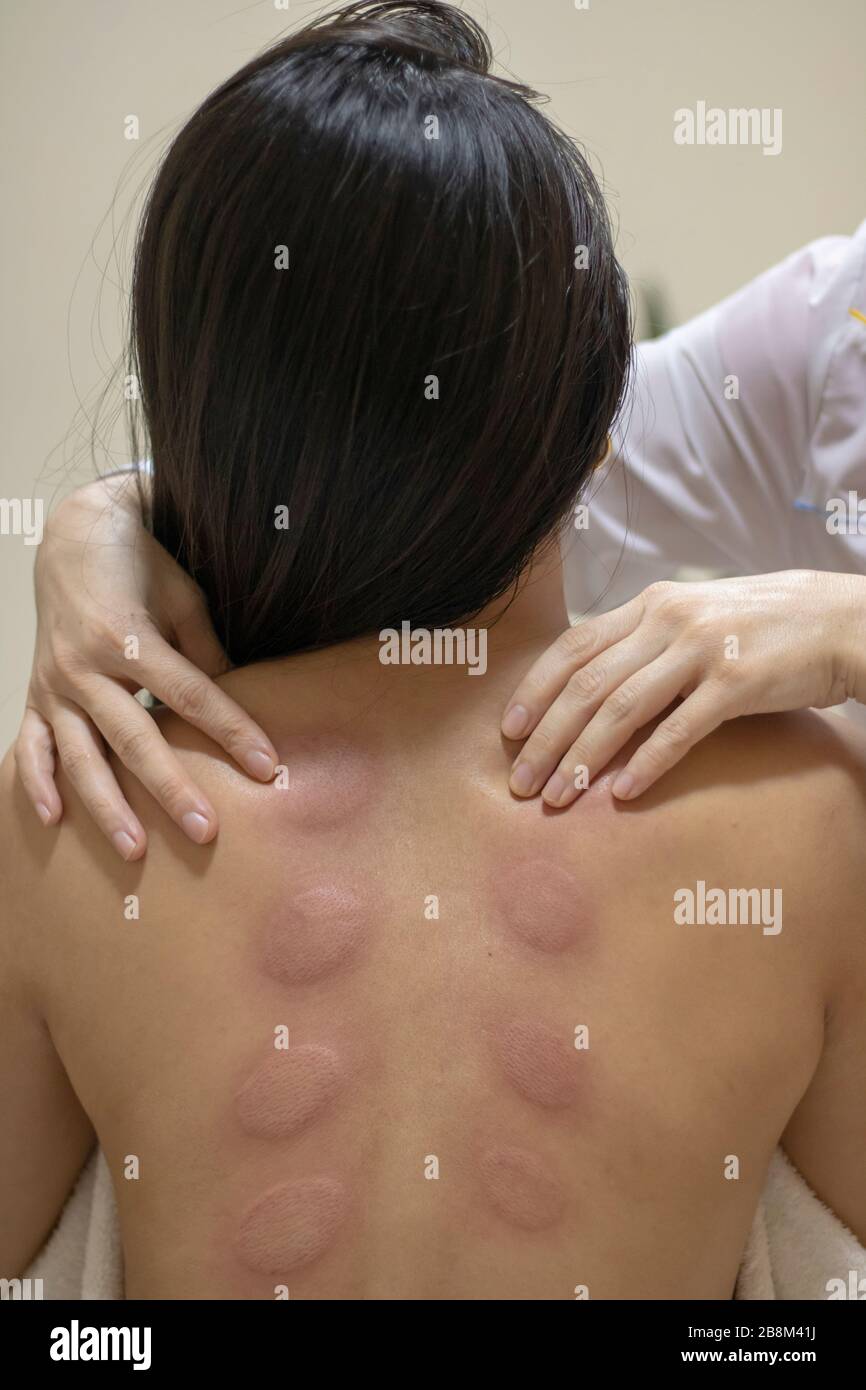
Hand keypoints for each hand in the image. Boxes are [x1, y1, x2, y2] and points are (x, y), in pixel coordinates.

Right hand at [15, 474, 277, 857]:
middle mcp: (86, 667)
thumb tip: (236, 701)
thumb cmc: (141, 566)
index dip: (232, 731)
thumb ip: (206, 651)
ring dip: (107, 807)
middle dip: (172, 789)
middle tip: (205, 832)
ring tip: (135, 851)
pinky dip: (37, 784)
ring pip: (82, 757)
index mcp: (129, 638)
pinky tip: (54, 822)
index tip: (267, 766)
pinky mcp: (35, 695)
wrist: (74, 539)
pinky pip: (31, 747)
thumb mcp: (184, 598)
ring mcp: (55, 685)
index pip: (191, 695)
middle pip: (136, 739)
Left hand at [502, 570, 865, 804]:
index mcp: (650, 606)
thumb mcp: (693, 619)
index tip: (509, 731)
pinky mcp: (737, 684)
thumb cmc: (759, 627)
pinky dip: (645, 764)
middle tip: (520, 783)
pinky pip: (679, 731)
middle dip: (546, 738)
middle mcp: (668, 622)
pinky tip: (621, 794)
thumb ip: (643, 643)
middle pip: (586, 685)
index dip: (535, 691)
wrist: (839, 620)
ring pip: (622, 710)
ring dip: (582, 759)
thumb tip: (589, 686)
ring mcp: (701, 651)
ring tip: (556, 798)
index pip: (573, 648)